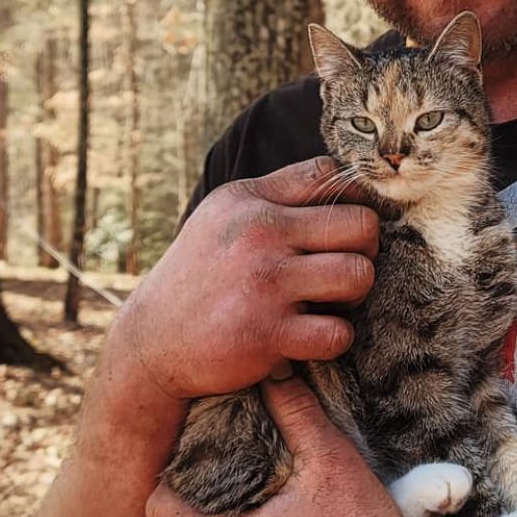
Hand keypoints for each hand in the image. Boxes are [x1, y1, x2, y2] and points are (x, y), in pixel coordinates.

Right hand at [116, 156, 378, 402]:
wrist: (152, 342)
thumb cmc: (201, 274)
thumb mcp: (223, 216)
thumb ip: (278, 192)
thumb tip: (342, 174)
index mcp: (251, 201)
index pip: (331, 177)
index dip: (353, 203)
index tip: (343, 231)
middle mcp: (259, 235)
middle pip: (362, 226)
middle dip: (364, 251)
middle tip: (342, 270)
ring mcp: (265, 284)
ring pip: (359, 276)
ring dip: (353, 296)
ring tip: (329, 302)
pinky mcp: (268, 334)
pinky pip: (338, 333)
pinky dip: (332, 339)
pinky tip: (309, 336)